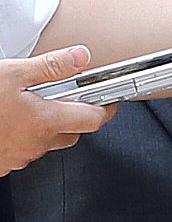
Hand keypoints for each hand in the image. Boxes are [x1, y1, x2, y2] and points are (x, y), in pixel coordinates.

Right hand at [0, 46, 115, 173]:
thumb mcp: (13, 73)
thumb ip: (51, 66)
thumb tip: (81, 57)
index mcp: (45, 121)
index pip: (94, 119)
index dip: (108, 107)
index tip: (112, 98)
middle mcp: (36, 144)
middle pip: (74, 133)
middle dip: (76, 116)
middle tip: (66, 96)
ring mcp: (20, 157)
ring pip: (48, 143)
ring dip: (48, 126)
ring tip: (31, 104)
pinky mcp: (5, 164)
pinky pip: (25, 151)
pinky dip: (26, 137)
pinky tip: (11, 120)